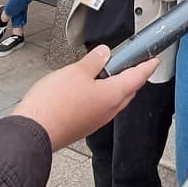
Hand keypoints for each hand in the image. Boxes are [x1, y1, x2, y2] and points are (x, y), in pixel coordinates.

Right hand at [12, 45, 158, 150]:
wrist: (33, 132)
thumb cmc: (53, 105)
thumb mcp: (76, 71)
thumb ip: (93, 61)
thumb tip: (103, 53)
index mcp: (112, 95)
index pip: (137, 78)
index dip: (147, 66)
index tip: (154, 61)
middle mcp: (108, 111)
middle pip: (128, 91)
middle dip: (132, 77)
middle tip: (133, 64)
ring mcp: (95, 120)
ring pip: (113, 101)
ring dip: (115, 87)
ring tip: (107, 74)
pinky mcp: (82, 126)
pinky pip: (99, 109)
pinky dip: (100, 97)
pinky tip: (88, 91)